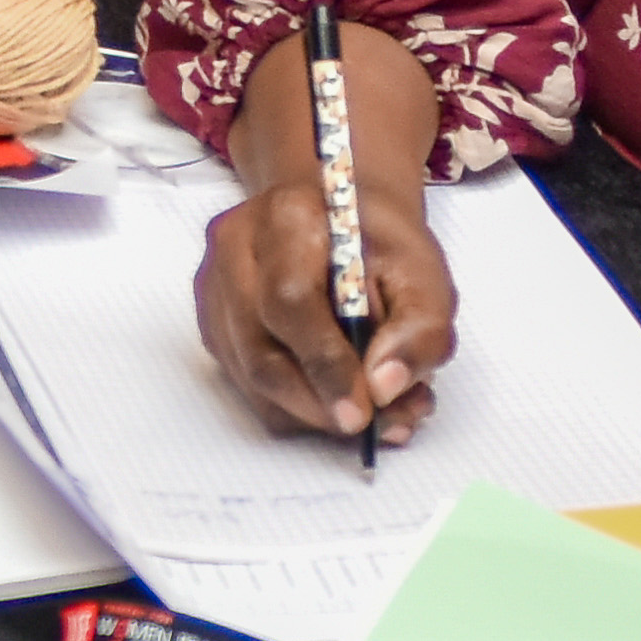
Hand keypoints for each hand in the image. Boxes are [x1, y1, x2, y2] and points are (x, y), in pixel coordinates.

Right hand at [191, 30, 455, 440]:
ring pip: (254, 380)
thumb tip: (385, 387)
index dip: (326, 362)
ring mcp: (215, 292)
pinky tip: (340, 397)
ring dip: (315, 413)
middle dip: (320, 401)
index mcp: (287, 216)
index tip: (365, 409)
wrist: (341, 224)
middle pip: (261, 349)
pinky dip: (300, 409)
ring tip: (377, 414)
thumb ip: (419, 328)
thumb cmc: (379, 247)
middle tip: (371, 425)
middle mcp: (235, 250)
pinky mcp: (215, 328)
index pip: (290, 298)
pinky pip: (252, 389)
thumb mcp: (424, 273)